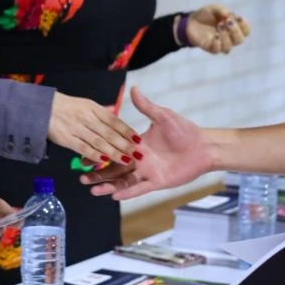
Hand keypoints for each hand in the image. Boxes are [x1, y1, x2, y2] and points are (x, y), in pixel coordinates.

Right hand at [48, 93, 141, 167]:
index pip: (113, 120)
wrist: (40, 106)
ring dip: (113, 152)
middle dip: (124, 144)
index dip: (126, 130)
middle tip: (138, 154)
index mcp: (93, 107)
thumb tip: (115, 118)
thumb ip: (99, 114)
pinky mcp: (66, 138)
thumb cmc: (65, 107)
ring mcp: (76, 128)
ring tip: (125, 160)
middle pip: (109, 132)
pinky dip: (93, 155)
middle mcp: (87, 117)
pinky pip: (82, 148)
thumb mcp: (84, 104)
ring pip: (98, 142)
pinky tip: (103, 162)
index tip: (138, 139)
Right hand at [81, 87, 209, 199]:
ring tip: (92, 190)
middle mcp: (139, 160)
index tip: (82, 156)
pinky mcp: (157, 182)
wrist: (203, 147)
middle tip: (81, 178)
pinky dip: (127, 192)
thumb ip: (146, 107)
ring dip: (108, 185)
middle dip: (98, 174)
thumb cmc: (184, 130)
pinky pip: (139, 188)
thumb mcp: (162, 117)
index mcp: (137, 144)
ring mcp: (147, 172)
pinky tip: (114, 196)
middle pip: (114, 169)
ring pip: (123, 181)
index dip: (98, 153)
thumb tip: (134, 89)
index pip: (113, 149)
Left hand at [185, 4, 250, 54]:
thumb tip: (229, 15)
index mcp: (234, 28)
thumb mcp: (214, 8)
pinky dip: (217, 43)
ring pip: (229, 46)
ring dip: (225, 35)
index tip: (238, 17)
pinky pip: (217, 50)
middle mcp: (229, 38)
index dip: (244, 25)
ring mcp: (220, 44)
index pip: (246, 31)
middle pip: (240, 40)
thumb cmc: (206, 15)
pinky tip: (215, 35)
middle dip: (235, 30)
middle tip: (227, 21)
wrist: (190, 21)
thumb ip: (222, 10)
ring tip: (219, 25)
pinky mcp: (210, 47)